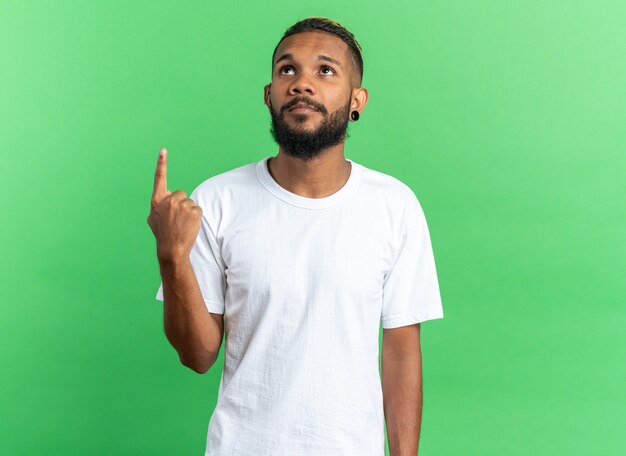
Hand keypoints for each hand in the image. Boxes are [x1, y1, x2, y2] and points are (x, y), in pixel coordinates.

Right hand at [147, 148, 202, 263]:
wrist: (172, 250)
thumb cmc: (162, 235)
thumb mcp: (153, 219)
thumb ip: (158, 206)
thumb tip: (164, 199)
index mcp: (157, 200)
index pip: (160, 178)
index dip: (161, 163)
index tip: (164, 150)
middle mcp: (168, 200)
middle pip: (181, 193)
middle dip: (181, 204)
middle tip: (176, 220)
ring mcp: (181, 205)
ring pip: (190, 202)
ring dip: (188, 212)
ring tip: (182, 224)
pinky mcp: (193, 211)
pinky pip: (198, 209)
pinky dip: (196, 217)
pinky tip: (189, 226)